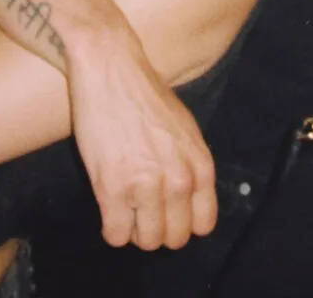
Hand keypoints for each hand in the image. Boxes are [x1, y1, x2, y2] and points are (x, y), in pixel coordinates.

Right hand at [66, 34, 216, 250]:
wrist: (112, 70)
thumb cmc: (146, 95)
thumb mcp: (185, 129)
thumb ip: (190, 166)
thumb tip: (187, 202)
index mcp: (201, 165)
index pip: (203, 225)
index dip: (183, 223)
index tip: (167, 213)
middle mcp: (179, 180)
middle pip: (174, 238)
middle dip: (156, 229)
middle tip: (141, 210)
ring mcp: (147, 186)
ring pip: (146, 242)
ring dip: (133, 230)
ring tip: (124, 207)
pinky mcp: (113, 189)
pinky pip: (115, 236)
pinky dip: (111, 229)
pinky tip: (108, 207)